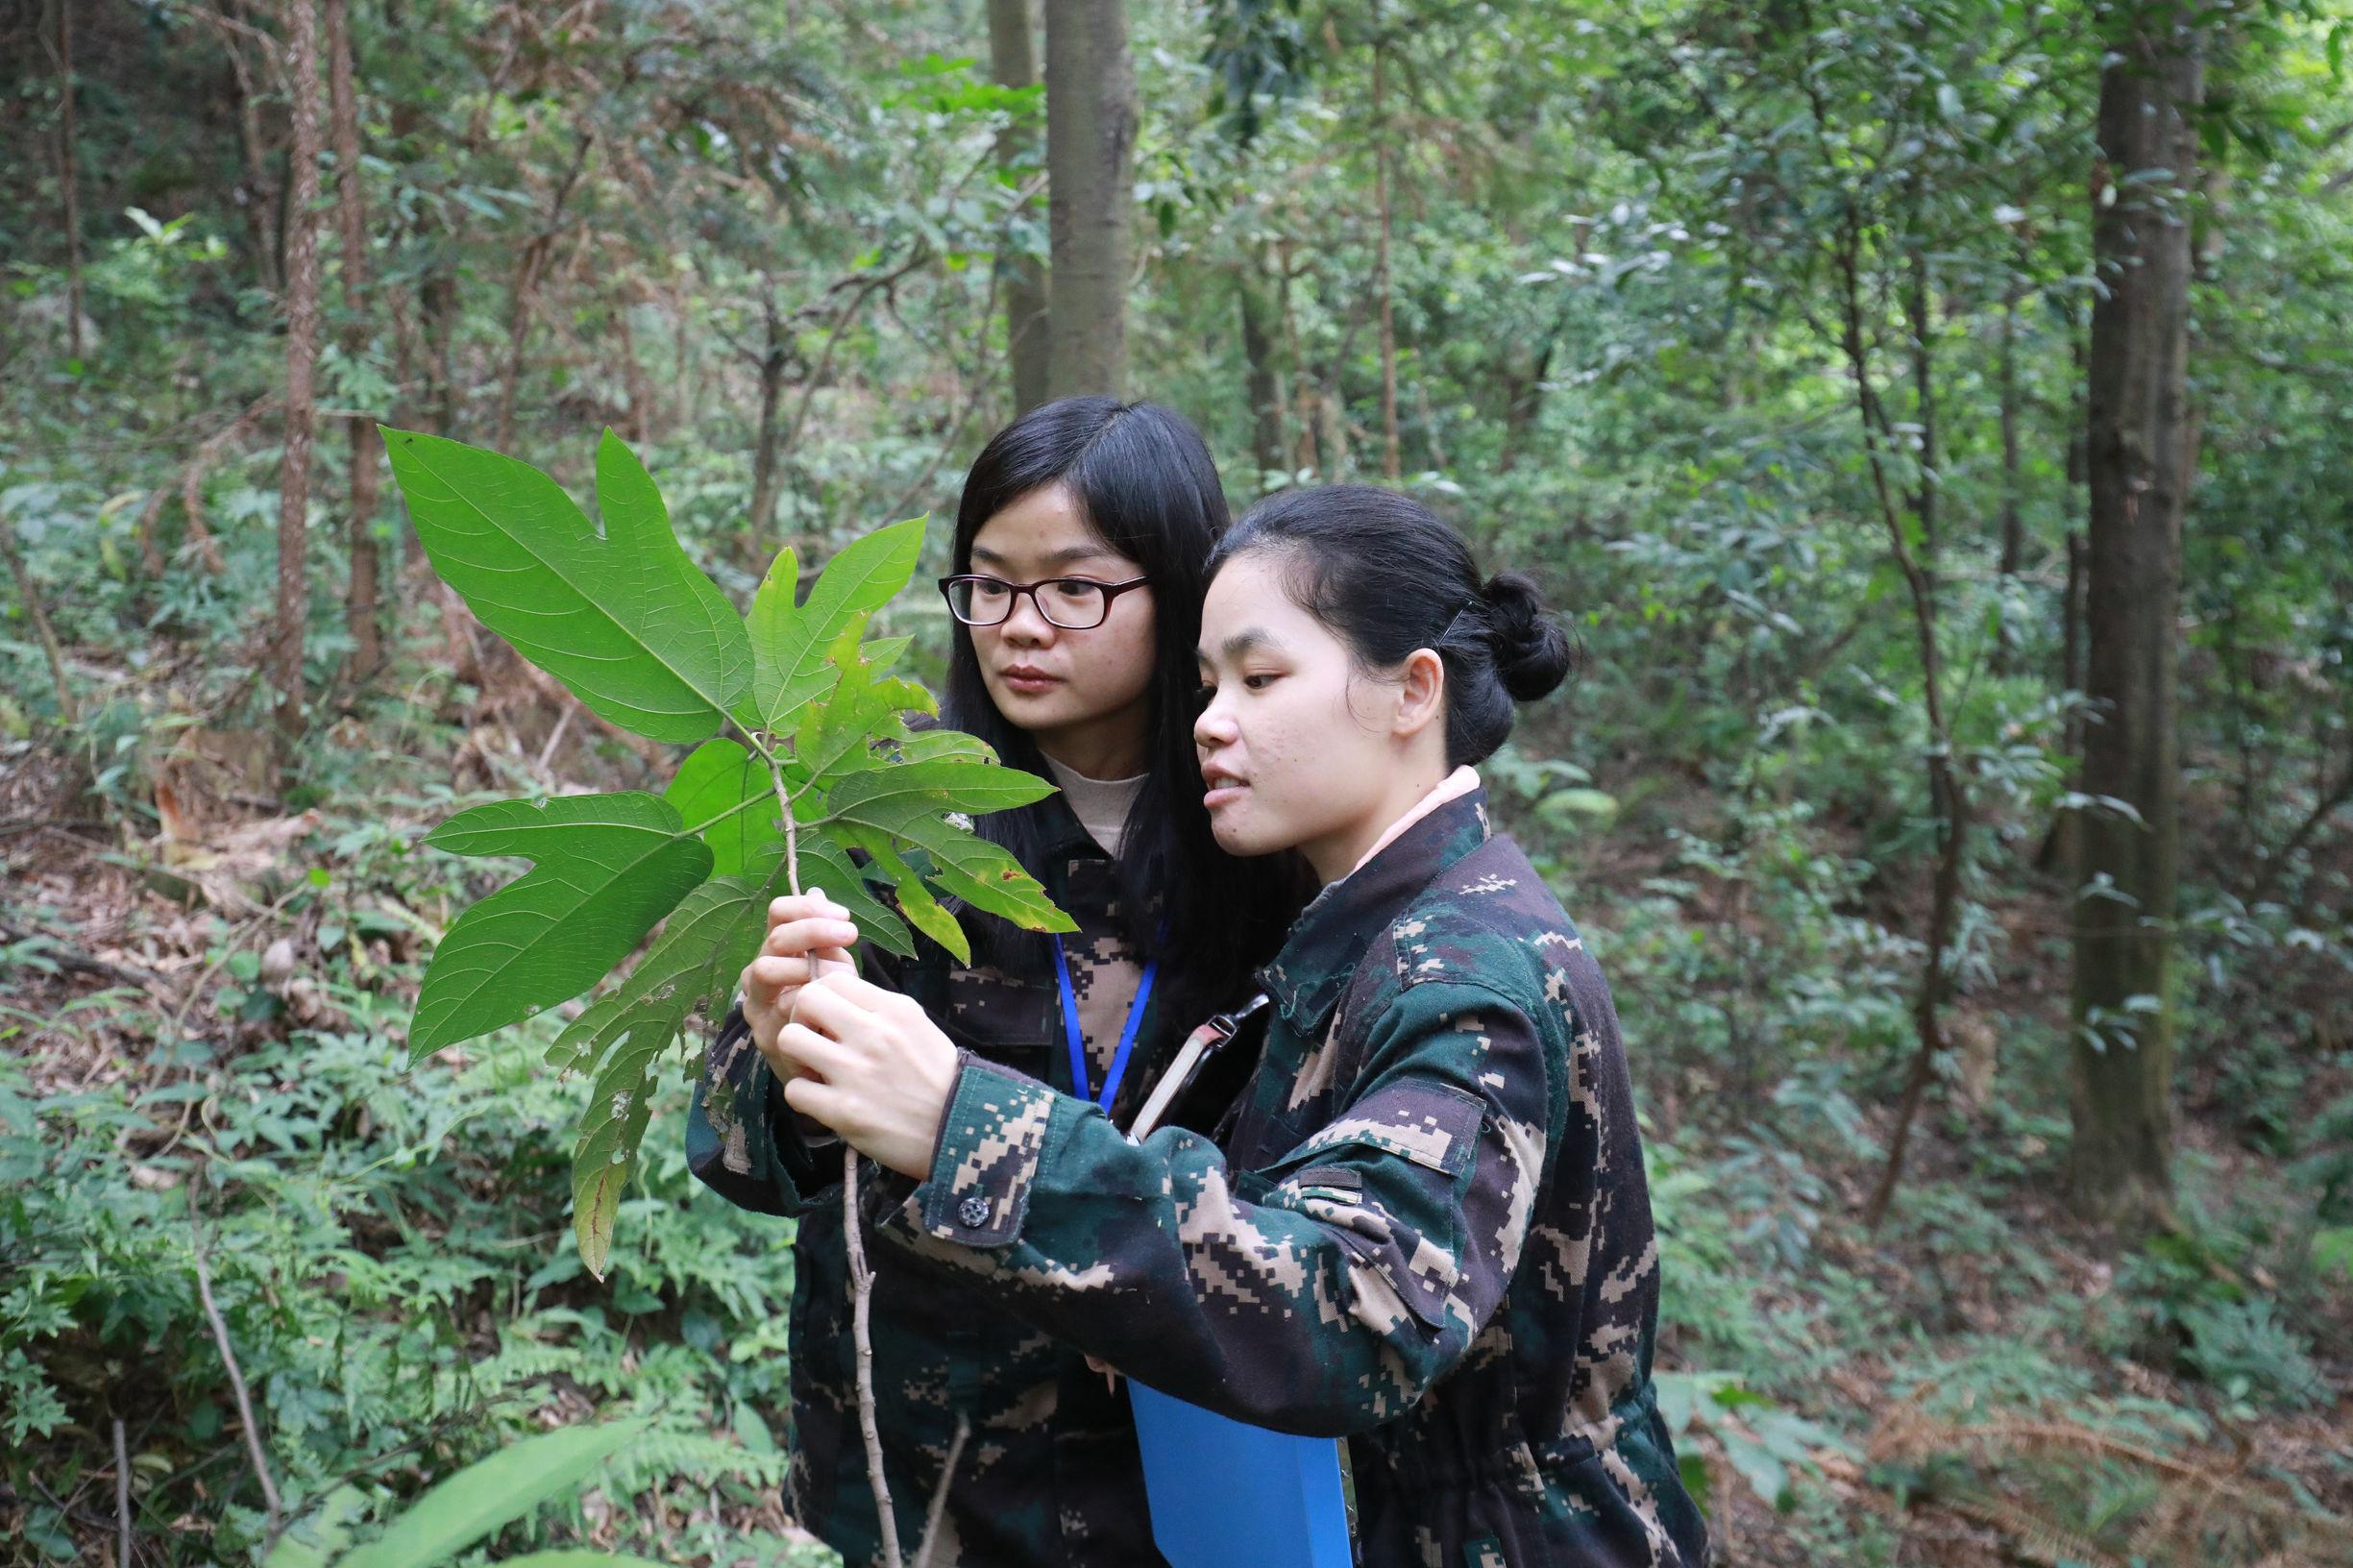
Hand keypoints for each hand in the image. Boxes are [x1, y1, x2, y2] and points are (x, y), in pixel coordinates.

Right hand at [740, 891, 861, 1083]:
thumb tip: (819, 893)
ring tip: (842, 978)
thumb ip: (828, 939)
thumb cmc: (830, 1010)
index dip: (808, 908)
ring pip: (766, 970)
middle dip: (814, 931)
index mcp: (775, 952)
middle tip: (850, 934)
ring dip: (809, 968)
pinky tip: (836, 1008)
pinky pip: (782, 1010)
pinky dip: (811, 1004)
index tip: (844, 917)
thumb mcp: (832, 969)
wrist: (822, 1069)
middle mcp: (758, 975)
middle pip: (774, 939)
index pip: (778, 913)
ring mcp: (757, 1007)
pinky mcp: (765, 1038)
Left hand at [772, 970, 960, 1177]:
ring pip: (789, 1040)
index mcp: (894, 1009)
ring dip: (795, 1056)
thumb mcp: (918, 1027)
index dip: (822, 997)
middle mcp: (873, 1034)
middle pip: (806, 1000)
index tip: (828, 1018)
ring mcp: (855, 1072)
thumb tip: (839, 1001)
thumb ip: (879, 1011)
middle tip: (814, 1041)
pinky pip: (794, 1090)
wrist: (961, 1129)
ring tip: (813, 1070)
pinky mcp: (844, 1111)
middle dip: (802, 1019)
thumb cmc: (940, 1079)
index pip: (834, 979)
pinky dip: (804, 1095)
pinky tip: (822, 1100)